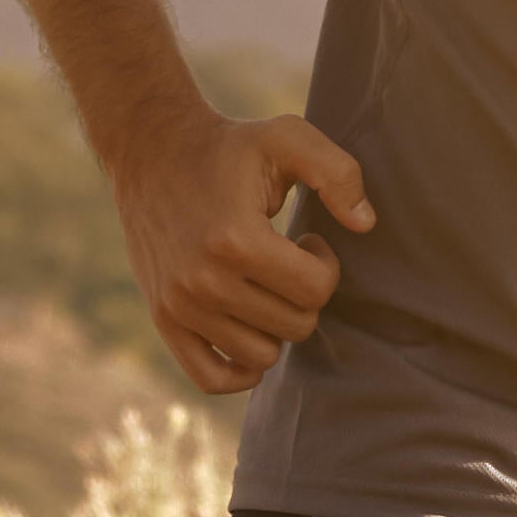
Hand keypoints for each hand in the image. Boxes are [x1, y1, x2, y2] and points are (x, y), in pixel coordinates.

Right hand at [112, 102, 375, 396]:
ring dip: (276, 324)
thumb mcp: (288, 136)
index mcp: (235, 239)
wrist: (151, 152)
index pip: (315, 290)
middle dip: (304, 293)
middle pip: (294, 326)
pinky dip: (240, 370)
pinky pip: (212, 379)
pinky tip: (250, 330)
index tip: (308, 241)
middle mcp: (202, 281)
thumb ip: (338, 173)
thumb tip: (365, 224)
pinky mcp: (163, 319)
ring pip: (262, 357)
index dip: (325, 265)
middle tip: (287, 259)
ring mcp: (179, 306)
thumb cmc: (229, 147)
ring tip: (264, 283)